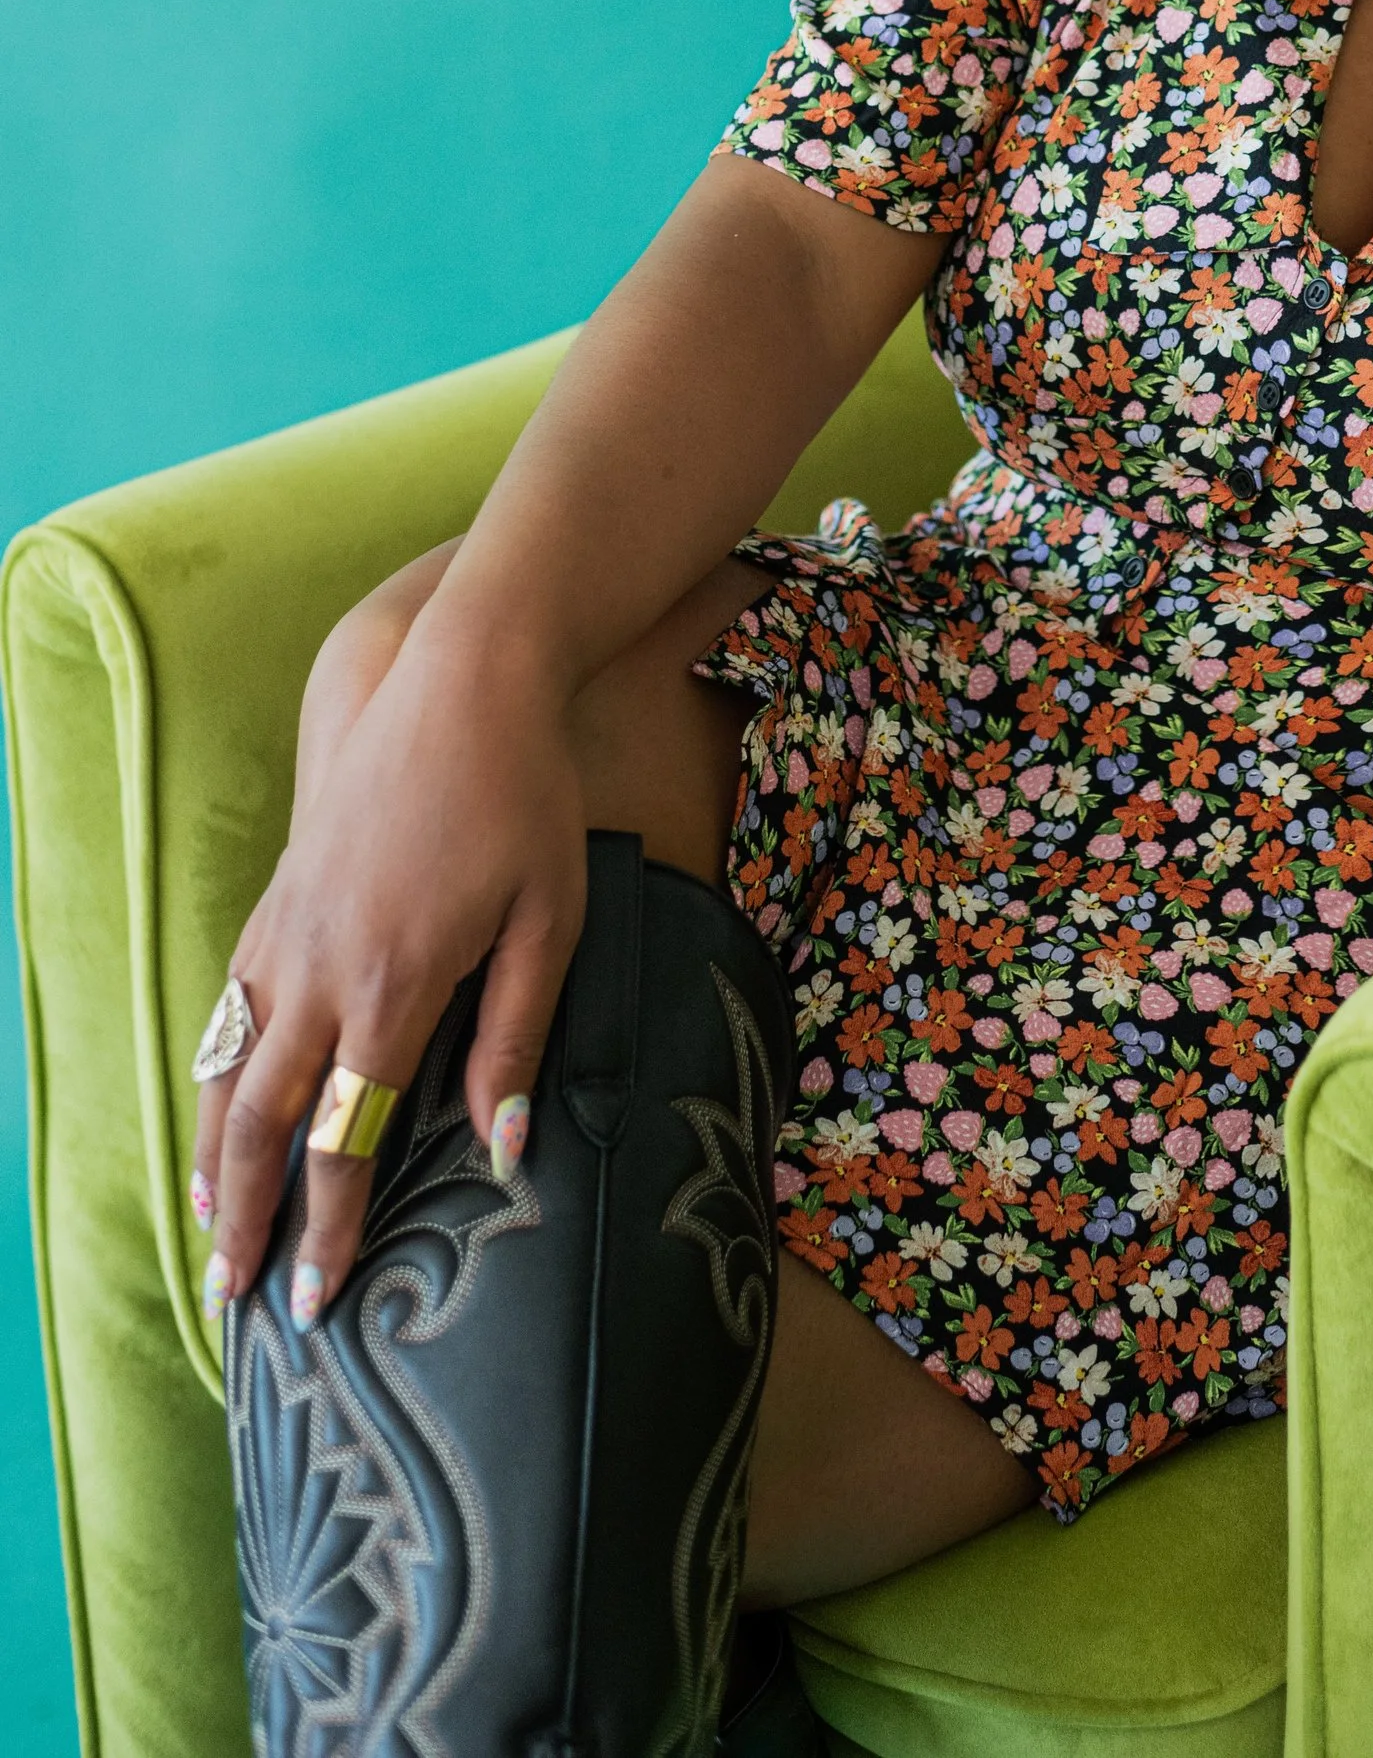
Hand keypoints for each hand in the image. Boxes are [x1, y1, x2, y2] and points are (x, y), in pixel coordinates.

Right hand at [191, 605, 586, 1331]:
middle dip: (247, 1218)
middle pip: (263, 1122)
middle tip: (236, 1298)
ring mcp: (288, 929)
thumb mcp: (550, 920)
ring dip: (215, 1156)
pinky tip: (218, 1104)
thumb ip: (516, 1038)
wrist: (459, 681)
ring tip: (213, 1229)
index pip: (345, 1141)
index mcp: (394, 986)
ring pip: (229, 1067)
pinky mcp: (279, 894)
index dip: (326, 1229)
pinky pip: (232, 1003)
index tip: (312, 1301)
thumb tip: (501, 1150)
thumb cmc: (522, 798)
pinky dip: (215, 1071)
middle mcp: (321, 969)